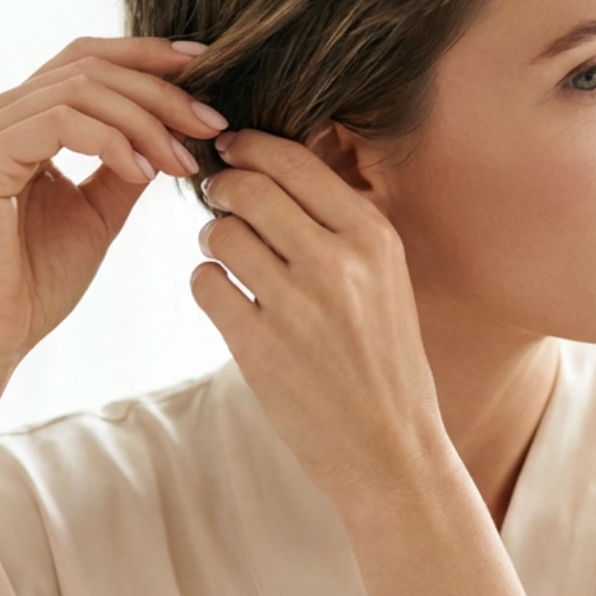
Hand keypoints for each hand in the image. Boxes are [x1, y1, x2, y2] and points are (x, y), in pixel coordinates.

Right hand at [0, 37, 228, 376]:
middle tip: (211, 122)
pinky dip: (112, 141)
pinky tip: (143, 173)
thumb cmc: (35, 284)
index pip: (84, 60)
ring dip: (145, 121)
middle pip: (87, 67)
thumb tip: (176, 127)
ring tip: (181, 161)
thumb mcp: (98, 213)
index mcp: (13, 120)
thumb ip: (127, 164)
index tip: (205, 68)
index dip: (145, 56)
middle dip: (159, 91)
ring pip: (80, 90)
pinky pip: (60, 123)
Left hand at [189, 127, 449, 501]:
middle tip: (217, 197)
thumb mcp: (384, 279)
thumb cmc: (382, 359)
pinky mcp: (259, 347)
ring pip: (221, 234)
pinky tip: (226, 298)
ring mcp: (295, 306)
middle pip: (249, 189)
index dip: (251, 146)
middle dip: (223, 187)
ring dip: (212, 238)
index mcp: (373, 238)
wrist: (390, 449)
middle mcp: (336, 264)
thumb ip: (339, 223)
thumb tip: (273, 164)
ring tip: (227, 256)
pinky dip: (207, 283)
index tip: (232, 148)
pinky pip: (205, 284)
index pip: (295, 161)